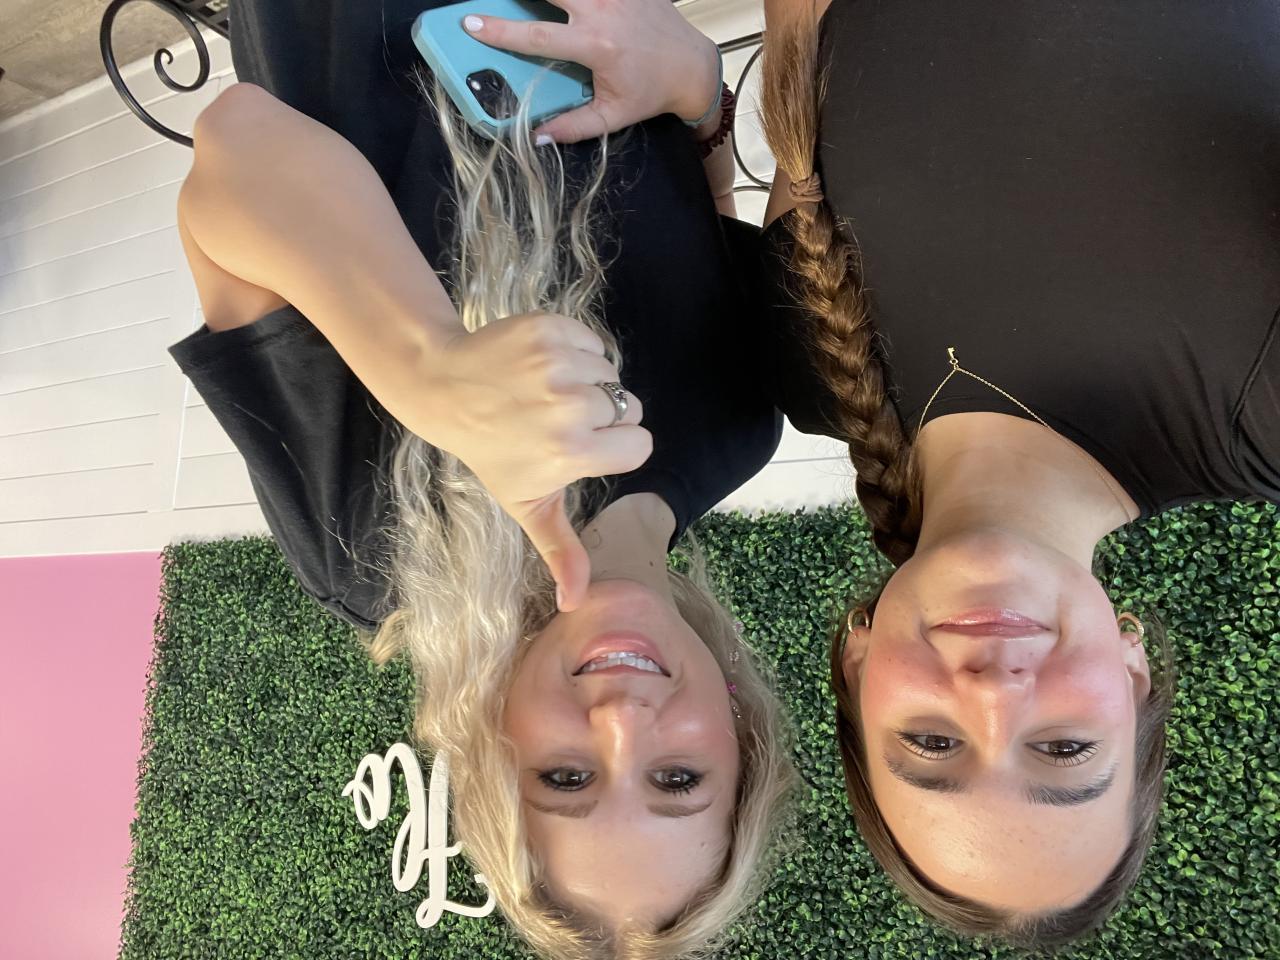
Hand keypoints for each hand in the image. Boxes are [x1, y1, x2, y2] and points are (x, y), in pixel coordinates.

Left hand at [399, 312, 649, 609]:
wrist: (443, 388)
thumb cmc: (491, 450)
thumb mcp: (526, 504)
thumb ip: (560, 550)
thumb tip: (575, 605)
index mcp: (572, 452)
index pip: (639, 445)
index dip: (614, 447)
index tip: (581, 448)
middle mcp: (571, 407)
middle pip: (628, 408)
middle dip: (601, 414)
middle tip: (556, 420)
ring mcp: (560, 364)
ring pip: (611, 373)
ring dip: (589, 381)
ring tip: (546, 393)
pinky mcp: (552, 328)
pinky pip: (593, 342)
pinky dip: (576, 350)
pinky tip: (543, 367)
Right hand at [462, 0, 720, 141]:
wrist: (690, 66)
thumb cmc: (650, 92)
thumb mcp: (612, 116)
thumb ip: (573, 127)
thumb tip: (538, 137)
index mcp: (596, 46)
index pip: (537, 35)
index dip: (501, 30)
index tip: (473, 24)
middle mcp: (604, 11)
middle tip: (497, 2)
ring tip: (529, 2)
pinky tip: (565, 3)